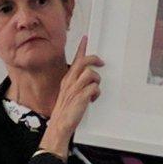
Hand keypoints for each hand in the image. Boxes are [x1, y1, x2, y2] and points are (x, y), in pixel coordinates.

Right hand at [39, 36, 103, 157]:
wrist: (60, 124)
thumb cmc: (66, 110)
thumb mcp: (69, 94)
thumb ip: (77, 85)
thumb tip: (89, 79)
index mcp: (67, 79)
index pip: (75, 60)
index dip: (81, 48)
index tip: (86, 39)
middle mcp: (70, 81)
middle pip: (83, 62)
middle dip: (94, 59)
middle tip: (102, 62)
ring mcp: (75, 89)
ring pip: (91, 74)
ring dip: (96, 81)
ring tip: (94, 90)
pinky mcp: (81, 97)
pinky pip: (94, 88)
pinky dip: (96, 93)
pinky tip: (93, 99)